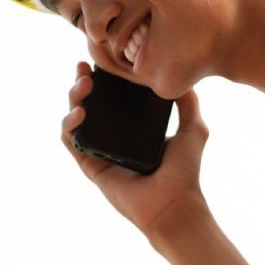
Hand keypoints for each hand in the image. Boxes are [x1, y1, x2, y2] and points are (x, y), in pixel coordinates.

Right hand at [62, 61, 210, 236]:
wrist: (173, 202)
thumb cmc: (185, 171)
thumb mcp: (193, 130)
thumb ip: (189, 105)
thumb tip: (184, 80)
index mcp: (136, 129)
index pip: (115, 99)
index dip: (106, 80)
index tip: (104, 62)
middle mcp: (117, 138)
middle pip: (91, 104)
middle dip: (83, 83)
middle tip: (84, 67)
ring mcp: (102, 152)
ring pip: (76, 120)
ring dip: (74, 99)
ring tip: (82, 85)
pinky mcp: (91, 166)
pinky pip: (73, 142)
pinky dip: (71, 126)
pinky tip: (81, 112)